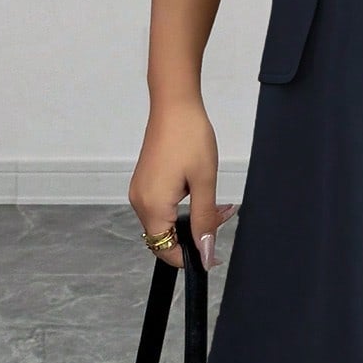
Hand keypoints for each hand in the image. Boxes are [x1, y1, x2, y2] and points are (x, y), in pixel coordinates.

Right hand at [129, 94, 238, 270]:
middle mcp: (139, 202)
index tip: (213, 254)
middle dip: (194, 236)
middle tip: (223, 219)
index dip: (189, 257)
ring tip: (219, 206)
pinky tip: (202, 193)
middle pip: (165, 238)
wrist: (174, 104)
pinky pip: (162, 206)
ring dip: (191, 220)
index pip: (165, 251)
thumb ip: (204, 220)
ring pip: (165, 221)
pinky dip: (182, 207)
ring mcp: (140, 191)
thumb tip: (204, 253)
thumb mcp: (204, 182)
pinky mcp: (145, 181)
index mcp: (152, 206)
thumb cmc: (190, 137)